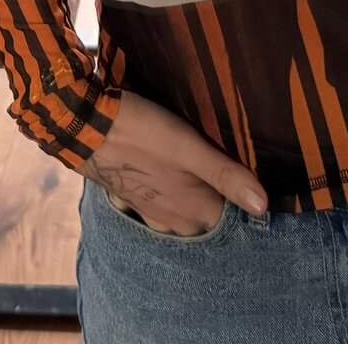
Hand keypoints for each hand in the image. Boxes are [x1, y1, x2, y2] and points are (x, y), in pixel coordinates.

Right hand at [79, 90, 268, 234]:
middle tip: (233, 173)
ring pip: (186, 215)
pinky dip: (172, 197)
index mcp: (194, 212)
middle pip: (211, 221)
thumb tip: (265, 206)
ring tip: (203, 175)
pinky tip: (170, 178)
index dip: (247, 204)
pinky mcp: (134, 200)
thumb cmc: (142, 133)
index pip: (235, 221)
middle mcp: (175, 221)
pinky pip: (162, 206)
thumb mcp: (189, 147)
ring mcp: (152, 213)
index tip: (255, 181)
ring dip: (196, 201)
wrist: (82, 126)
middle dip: (223, 203)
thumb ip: (226, 175)